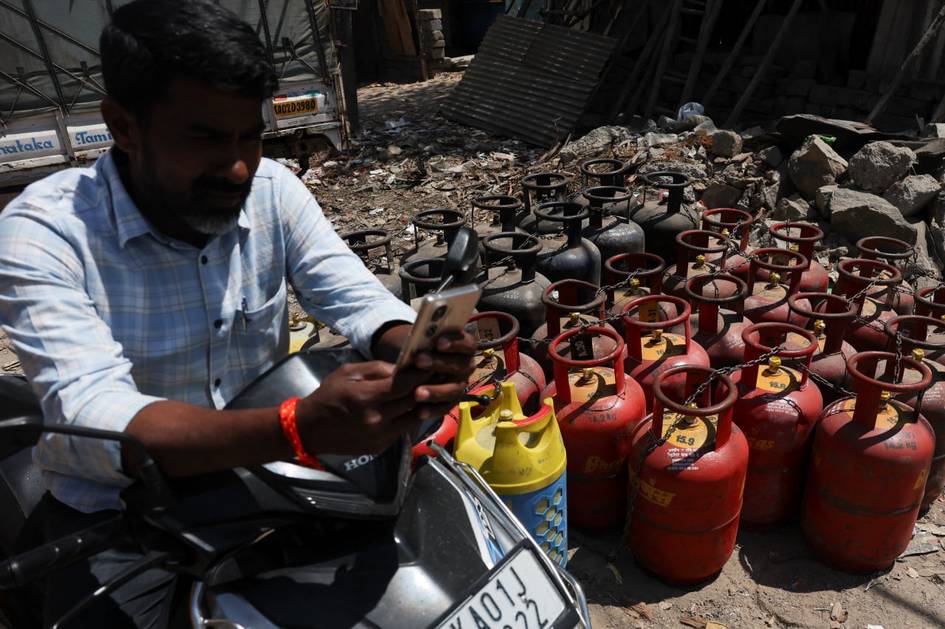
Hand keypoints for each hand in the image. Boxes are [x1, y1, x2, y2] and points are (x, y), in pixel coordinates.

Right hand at [295, 359, 467, 454]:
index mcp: (366, 398)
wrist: (309, 430)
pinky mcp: (381, 446)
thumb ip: (376, 369)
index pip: (404, 385)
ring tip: (436, 389)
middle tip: (442, 373)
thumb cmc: (327, 396)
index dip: (421, 373)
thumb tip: (402, 368)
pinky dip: (413, 416)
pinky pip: (404, 429)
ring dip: (426, 404)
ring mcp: (380, 436)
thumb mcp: (347, 373)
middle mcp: (376, 419)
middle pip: (413, 401)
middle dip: (429, 386)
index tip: (433, 362)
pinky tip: (419, 405)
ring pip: (414, 417)